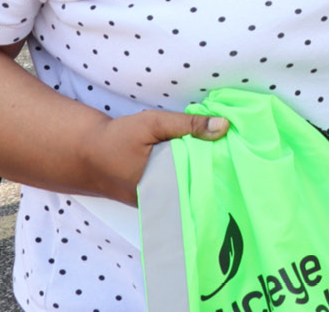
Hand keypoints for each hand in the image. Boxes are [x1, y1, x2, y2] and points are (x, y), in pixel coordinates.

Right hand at [83, 109, 228, 204]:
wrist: (88, 154)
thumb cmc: (119, 138)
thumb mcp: (154, 123)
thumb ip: (188, 125)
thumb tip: (225, 126)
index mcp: (165, 184)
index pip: (205, 180)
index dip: (223, 168)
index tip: (239, 156)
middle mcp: (163, 202)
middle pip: (200, 189)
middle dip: (217, 175)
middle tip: (236, 160)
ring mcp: (158, 207)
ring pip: (191, 193)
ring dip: (205, 178)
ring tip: (224, 164)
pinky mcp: (155, 204)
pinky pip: (180, 195)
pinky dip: (192, 182)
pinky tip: (204, 169)